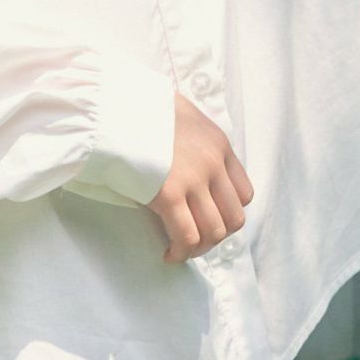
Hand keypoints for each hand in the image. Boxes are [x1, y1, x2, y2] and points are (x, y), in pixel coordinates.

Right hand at [146, 90, 253, 262]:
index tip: (209, 217)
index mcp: (218, 144)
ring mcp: (193, 180)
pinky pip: (186, 236)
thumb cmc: (139, 108)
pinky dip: (180, 251)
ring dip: (199, 248)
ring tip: (181, 248)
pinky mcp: (169, 195)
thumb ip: (193, 137)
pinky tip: (169, 253)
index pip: (244, 193)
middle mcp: (213, 164)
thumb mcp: (180, 114)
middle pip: (233, 218)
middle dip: (215, 235)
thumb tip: (185, 155)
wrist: (115, 107)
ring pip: (213, 232)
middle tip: (196, 239)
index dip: (228, 212)